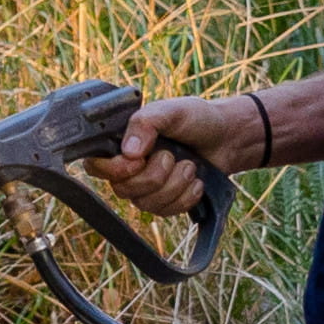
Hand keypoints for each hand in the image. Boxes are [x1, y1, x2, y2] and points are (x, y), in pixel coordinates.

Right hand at [96, 94, 266, 221]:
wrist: (228, 138)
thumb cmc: (197, 119)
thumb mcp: (171, 111)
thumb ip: (145, 123)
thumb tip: (128, 151)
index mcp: (122, 143)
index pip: (96, 166)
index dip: (113, 169)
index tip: (138, 161)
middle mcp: (130, 168)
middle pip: (122, 190)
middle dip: (154, 176)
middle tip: (172, 156)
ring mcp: (147, 188)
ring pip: (146, 204)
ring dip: (174, 185)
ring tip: (190, 166)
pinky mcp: (166, 203)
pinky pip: (166, 212)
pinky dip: (185, 197)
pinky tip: (196, 182)